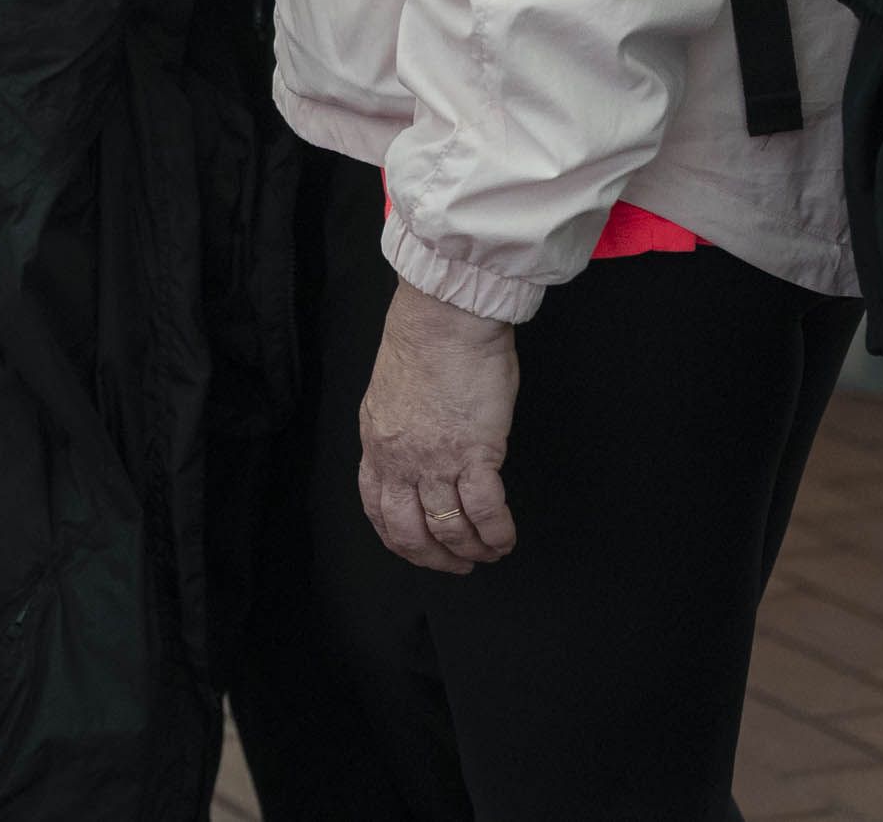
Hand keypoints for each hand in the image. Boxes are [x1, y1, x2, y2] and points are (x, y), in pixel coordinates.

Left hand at [357, 277, 519, 572]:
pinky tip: (505, 538)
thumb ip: (402, 429)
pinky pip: (484, 510)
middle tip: (458, 565)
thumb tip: (420, 451)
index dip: (399, 539)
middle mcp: (400, 458)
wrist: (445, 317)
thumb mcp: (394, 393)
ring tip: (488, 553)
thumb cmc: (427, 341)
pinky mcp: (473, 453)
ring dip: (471, 550)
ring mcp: (435, 460)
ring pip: (448, 528)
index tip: (419, 550)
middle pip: (409, 531)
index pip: (377, 508)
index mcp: (377, 442)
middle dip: (434, 558)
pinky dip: (496, 533)